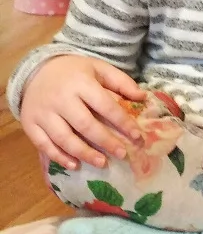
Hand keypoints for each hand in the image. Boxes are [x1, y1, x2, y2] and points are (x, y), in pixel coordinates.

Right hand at [19, 56, 146, 170]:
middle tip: (122, 154)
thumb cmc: (74, 72)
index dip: (123, 122)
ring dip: (84, 153)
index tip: (137, 137)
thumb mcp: (98, 68)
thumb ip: (121, 82)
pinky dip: (59, 157)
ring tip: (102, 163)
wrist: (36, 70)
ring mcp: (43, 113)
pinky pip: (43, 144)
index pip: (106, 106)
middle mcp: (60, 98)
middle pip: (85, 125)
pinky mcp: (29, 124)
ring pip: (64, 138)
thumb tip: (143, 96)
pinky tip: (75, 165)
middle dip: (106, 141)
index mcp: (80, 83)